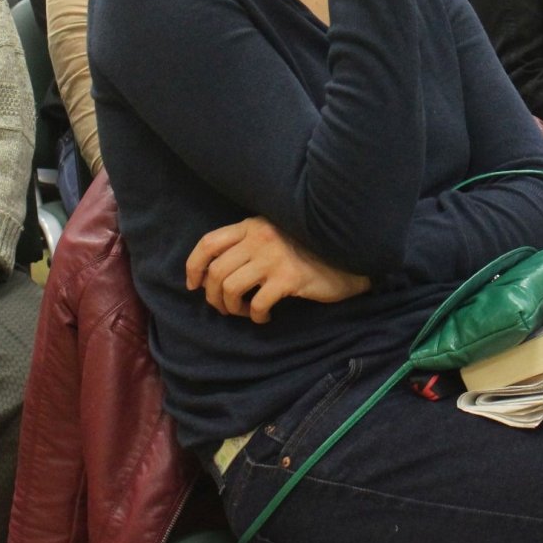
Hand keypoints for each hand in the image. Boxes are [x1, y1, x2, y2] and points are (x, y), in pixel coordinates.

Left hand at [186, 217, 370, 322]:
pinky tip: (265, 318)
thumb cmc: (310, 248)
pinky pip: (257, 303)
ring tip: (244, 313)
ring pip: (231, 288)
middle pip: (216, 271)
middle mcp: (260, 237)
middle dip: (213, 296)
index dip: (194, 266)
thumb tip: (215, 272)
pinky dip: (255, 316)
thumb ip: (250, 242)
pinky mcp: (289, 278)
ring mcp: (274, 257)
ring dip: (231, 307)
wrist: (348, 255)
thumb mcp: (275, 234)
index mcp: (253, 224)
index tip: (194, 285)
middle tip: (225, 308)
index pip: (209, 242)